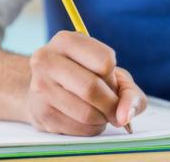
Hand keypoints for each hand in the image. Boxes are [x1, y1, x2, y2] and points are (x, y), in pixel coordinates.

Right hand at [25, 31, 146, 135]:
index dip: (113, 77)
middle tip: (113, 109)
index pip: (105, 60)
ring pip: (86, 113)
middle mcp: (46, 60)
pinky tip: (83, 120)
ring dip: (101, 119)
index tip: (107, 81)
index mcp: (65, 40)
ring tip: (97, 112)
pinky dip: (90, 129)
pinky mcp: (40, 112)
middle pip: (92, 88)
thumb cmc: (83, 77)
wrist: (45, 89)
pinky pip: (77, 129)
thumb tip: (125, 116)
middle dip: (111, 105)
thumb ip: (129, 92)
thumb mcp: (110, 74)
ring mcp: (39, 86)